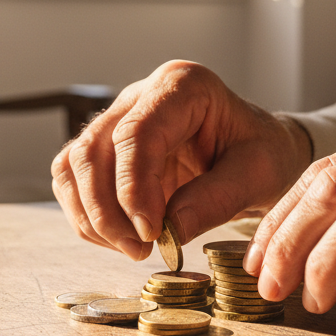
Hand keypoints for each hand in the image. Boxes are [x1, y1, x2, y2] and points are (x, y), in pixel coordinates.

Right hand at [51, 60, 312, 259]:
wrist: (259, 152)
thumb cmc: (263, 153)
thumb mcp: (258, 174)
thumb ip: (217, 198)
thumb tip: (169, 230)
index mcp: (182, 86)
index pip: (136, 134)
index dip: (134, 188)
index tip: (151, 232)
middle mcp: (141, 95)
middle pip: (94, 150)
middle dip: (108, 210)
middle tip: (141, 249)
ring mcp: (118, 118)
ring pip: (74, 165)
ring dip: (92, 216)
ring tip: (133, 248)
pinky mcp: (106, 148)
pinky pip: (73, 180)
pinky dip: (86, 216)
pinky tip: (119, 239)